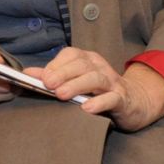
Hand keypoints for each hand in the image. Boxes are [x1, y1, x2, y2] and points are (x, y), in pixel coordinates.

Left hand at [34, 48, 163, 132]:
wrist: (135, 102)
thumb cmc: (100, 91)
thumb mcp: (76, 81)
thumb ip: (53, 76)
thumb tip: (28, 74)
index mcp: (88, 60)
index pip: (71, 55)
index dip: (56, 64)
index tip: (42, 78)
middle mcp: (100, 67)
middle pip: (81, 65)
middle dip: (63, 74)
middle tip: (48, 85)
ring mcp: (112, 82)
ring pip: (95, 79)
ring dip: (77, 85)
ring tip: (62, 95)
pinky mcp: (122, 99)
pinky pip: (111, 98)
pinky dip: (99, 102)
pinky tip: (87, 109)